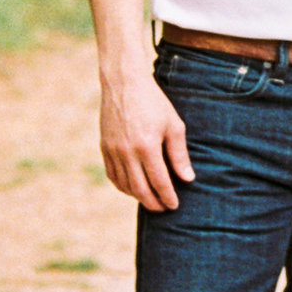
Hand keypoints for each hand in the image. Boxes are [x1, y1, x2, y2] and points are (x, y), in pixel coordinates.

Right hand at [100, 69, 192, 211]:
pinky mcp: (104, 147)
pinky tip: (133, 188)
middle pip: (140, 189)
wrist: (124, 83)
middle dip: (153, 203)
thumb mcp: (173, 125)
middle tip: (164, 208)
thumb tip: (187, 179)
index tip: (174, 205)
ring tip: (151, 199)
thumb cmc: (154, 102)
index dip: (167, 197)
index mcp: (147, 146)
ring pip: (124, 185)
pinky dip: (123, 186)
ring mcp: (113, 150)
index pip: (159, 182)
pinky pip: (112, 175)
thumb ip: (179, 154)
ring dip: (138, 197)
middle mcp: (127, 152)